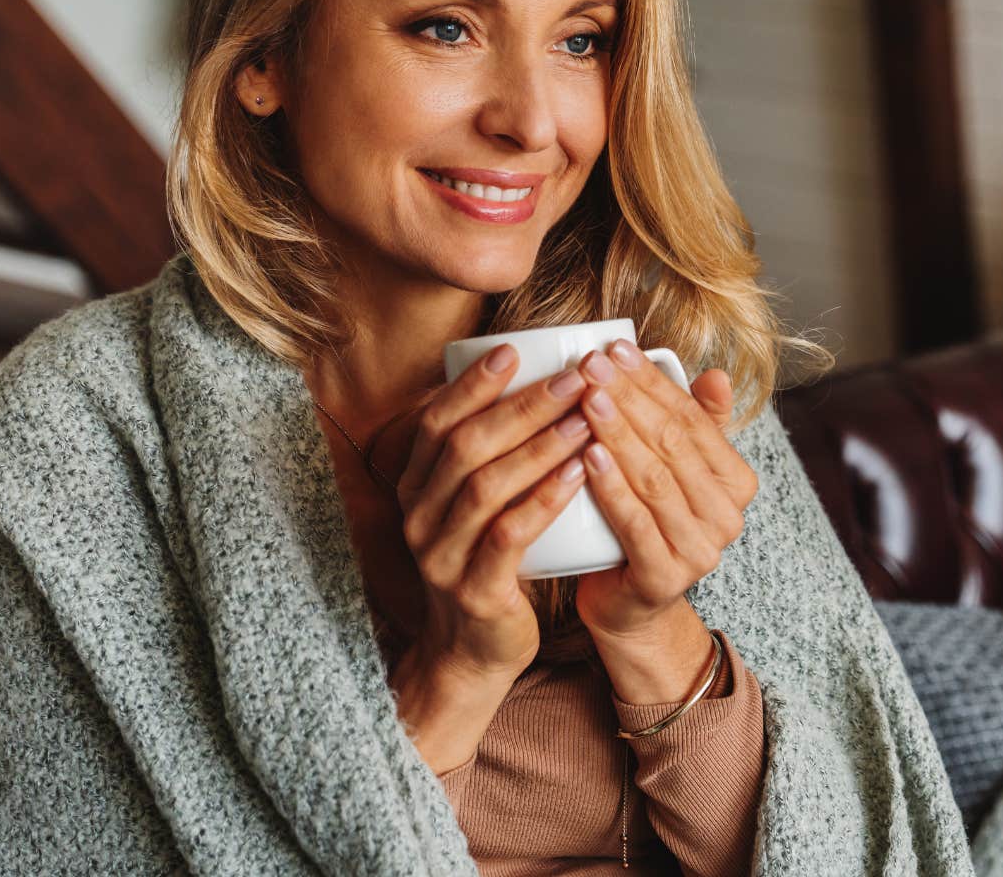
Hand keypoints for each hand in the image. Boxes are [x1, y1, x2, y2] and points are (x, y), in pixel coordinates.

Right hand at [380, 343, 594, 683]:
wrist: (474, 652)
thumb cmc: (490, 561)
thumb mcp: (477, 504)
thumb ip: (490, 453)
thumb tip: (533, 380)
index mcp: (417, 486)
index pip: (436, 422)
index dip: (472, 384)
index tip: (514, 350)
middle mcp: (419, 515)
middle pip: (465, 445)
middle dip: (521, 406)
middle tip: (573, 378)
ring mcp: (441, 554)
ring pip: (486, 486)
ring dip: (539, 446)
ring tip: (585, 417)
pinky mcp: (473, 590)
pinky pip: (508, 535)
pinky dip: (545, 498)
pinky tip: (579, 472)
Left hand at [570, 339, 759, 641]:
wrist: (628, 604)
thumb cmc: (645, 521)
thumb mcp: (672, 469)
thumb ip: (695, 423)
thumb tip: (716, 374)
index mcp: (737, 482)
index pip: (693, 418)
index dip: (652, 381)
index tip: (614, 349)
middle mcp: (728, 517)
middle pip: (673, 444)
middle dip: (629, 399)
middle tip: (591, 367)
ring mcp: (701, 550)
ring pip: (655, 479)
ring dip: (618, 434)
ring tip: (586, 399)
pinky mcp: (665, 578)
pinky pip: (636, 523)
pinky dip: (612, 487)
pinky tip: (588, 456)